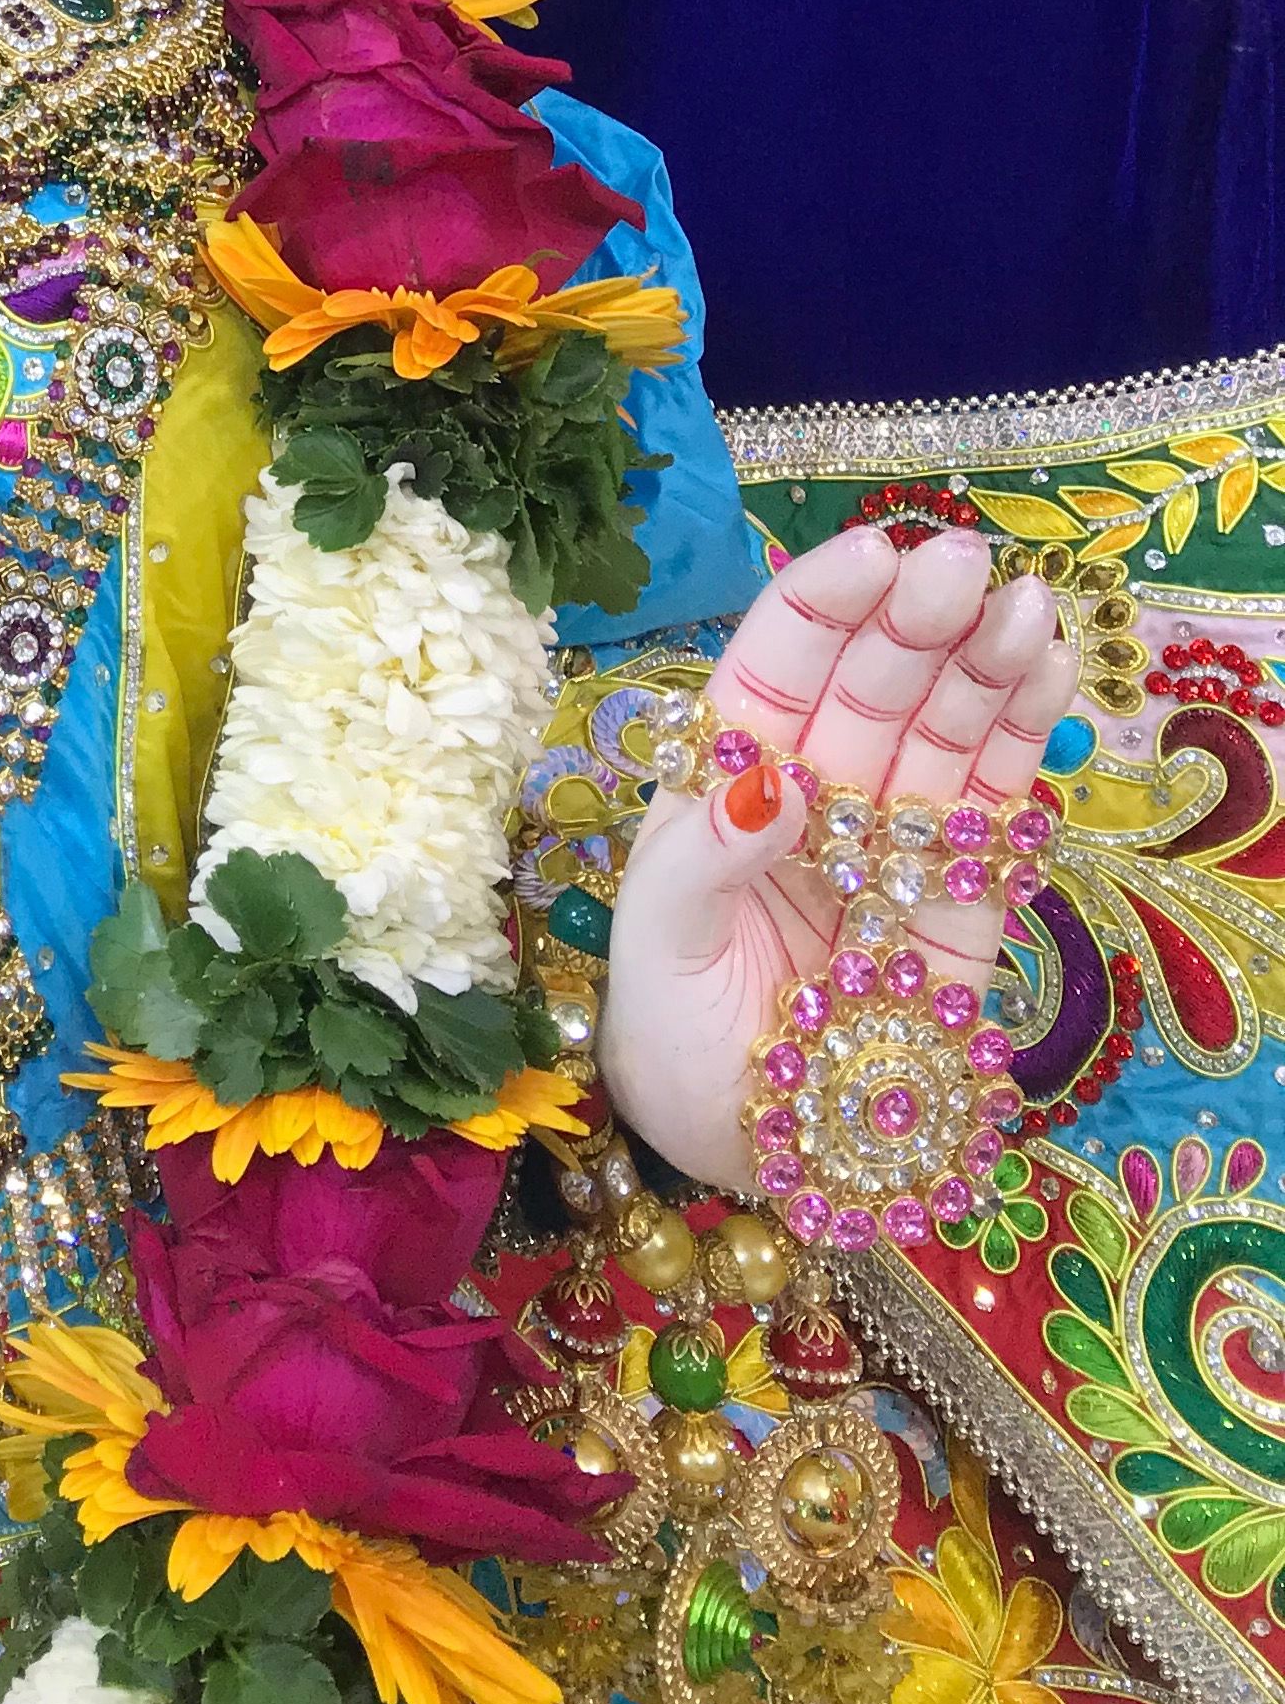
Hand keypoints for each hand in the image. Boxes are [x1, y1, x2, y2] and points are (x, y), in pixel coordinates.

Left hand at [599, 525, 1079, 1192]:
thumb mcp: (657, 943)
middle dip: (914, 621)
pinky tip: (1047, 668)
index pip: (775, 668)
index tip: (870, 551)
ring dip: (983, 661)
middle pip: (869, 685)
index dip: (822, 607)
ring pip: (942, 728)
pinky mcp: (962, 902)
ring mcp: (893, 841)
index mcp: (728, 779)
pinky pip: (994, 806)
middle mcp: (816, 793)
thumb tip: (770, 785)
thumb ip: (705, 858)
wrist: (748, 1152)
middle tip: (963, 563)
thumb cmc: (671, 1035)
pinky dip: (1024, 736)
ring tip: (1026, 601)